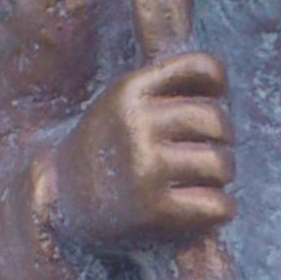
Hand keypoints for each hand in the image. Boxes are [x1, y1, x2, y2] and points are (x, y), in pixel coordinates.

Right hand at [48, 55, 233, 255]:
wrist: (58, 203)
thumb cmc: (106, 151)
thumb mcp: (120, 103)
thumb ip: (163, 87)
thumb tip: (222, 87)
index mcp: (128, 91)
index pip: (202, 68)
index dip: (217, 85)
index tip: (211, 102)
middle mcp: (134, 125)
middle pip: (216, 120)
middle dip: (220, 140)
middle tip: (203, 154)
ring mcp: (142, 167)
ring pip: (221, 164)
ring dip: (220, 177)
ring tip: (201, 182)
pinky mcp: (152, 210)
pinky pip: (217, 205)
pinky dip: (219, 209)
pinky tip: (201, 209)